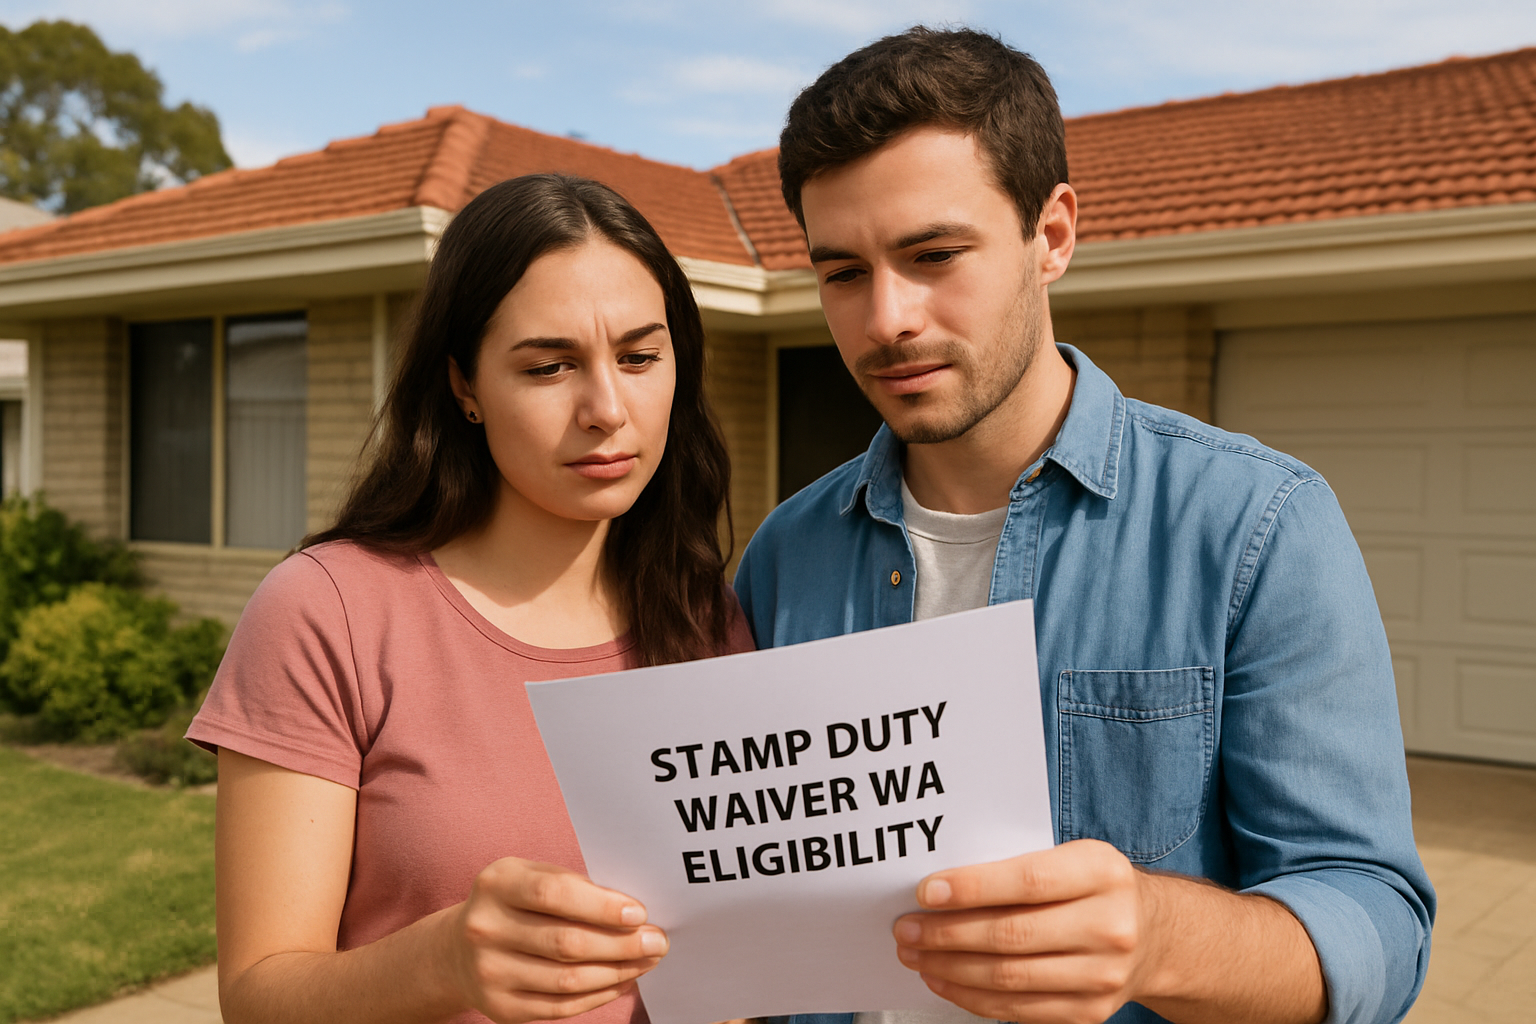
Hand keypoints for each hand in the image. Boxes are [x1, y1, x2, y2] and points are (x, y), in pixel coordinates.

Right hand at [442, 857, 667, 1023]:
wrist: (457, 950)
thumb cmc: (513, 903)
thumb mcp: (531, 876)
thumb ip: (574, 886)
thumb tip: (632, 912)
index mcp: (497, 884)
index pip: (553, 894)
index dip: (601, 906)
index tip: (639, 913)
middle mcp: (486, 928)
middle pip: (566, 942)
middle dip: (622, 944)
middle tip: (657, 941)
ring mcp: (490, 973)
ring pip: (568, 980)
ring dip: (617, 972)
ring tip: (646, 961)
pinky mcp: (500, 1008)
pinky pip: (560, 1007)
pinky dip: (598, 994)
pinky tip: (621, 981)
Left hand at [892, 839, 1159, 1023]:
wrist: (1154, 934)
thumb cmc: (1096, 887)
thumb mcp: (1073, 857)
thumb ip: (1019, 865)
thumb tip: (943, 886)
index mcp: (1102, 872)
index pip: (1028, 882)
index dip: (972, 888)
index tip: (927, 892)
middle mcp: (1109, 925)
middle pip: (1012, 935)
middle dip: (947, 934)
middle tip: (906, 929)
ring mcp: (1102, 975)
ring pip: (1010, 978)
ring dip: (950, 968)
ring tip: (916, 955)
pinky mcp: (1090, 1011)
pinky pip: (1018, 1009)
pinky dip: (971, 997)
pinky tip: (944, 980)